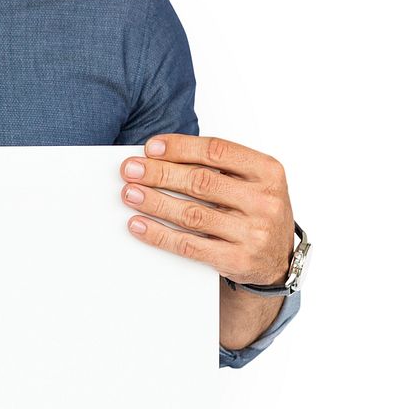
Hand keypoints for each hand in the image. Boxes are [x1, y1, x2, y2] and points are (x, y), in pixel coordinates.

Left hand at [119, 134, 294, 286]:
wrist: (278, 259)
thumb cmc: (256, 210)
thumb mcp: (251, 180)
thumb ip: (215, 166)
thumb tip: (158, 157)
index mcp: (268, 172)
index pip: (217, 151)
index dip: (180, 147)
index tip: (150, 147)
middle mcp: (264, 202)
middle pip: (200, 181)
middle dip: (159, 174)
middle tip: (130, 169)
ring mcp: (253, 233)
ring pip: (192, 214)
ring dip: (154, 202)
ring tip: (130, 193)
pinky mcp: (238, 260)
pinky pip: (189, 245)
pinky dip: (159, 234)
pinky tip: (138, 224)